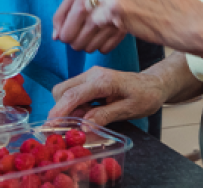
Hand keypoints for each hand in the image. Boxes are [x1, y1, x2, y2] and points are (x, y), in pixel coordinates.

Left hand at [47, 0, 202, 54]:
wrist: (190, 19)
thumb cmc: (170, 2)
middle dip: (79, 3)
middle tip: (79, 20)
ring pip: (86, 3)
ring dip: (85, 20)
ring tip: (87, 33)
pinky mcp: (117, 8)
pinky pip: (96, 20)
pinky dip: (99, 30)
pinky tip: (109, 35)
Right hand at [49, 66, 164, 126]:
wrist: (153, 84)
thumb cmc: (145, 96)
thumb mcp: (129, 110)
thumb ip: (105, 116)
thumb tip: (84, 126)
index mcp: (102, 81)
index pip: (72, 95)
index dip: (59, 111)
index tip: (50, 126)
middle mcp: (91, 74)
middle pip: (62, 90)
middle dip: (60, 109)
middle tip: (70, 127)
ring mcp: (89, 75)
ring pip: (65, 90)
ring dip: (68, 108)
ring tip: (85, 120)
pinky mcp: (90, 80)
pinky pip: (73, 92)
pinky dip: (74, 105)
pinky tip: (88, 113)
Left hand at [52, 0, 125, 53]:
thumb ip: (61, 13)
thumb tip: (55, 37)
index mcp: (81, 0)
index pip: (66, 34)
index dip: (65, 33)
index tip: (69, 27)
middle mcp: (96, 12)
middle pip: (76, 44)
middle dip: (75, 39)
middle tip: (80, 27)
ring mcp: (111, 21)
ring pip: (90, 49)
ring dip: (88, 42)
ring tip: (92, 28)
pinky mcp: (123, 28)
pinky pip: (105, 49)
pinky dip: (102, 44)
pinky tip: (103, 31)